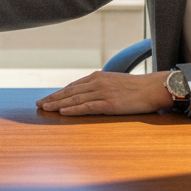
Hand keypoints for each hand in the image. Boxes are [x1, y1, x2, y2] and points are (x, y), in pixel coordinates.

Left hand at [36, 70, 171, 115]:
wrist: (153, 88)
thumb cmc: (135, 88)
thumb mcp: (114, 83)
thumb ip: (100, 87)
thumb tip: (88, 95)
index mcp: (97, 77)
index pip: (72, 86)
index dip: (58, 93)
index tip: (46, 99)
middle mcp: (97, 82)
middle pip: (69, 92)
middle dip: (52, 98)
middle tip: (38, 104)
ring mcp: (102, 93)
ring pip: (75, 99)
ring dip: (58, 104)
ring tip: (45, 108)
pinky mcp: (109, 104)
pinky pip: (88, 107)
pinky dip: (73, 110)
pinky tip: (63, 112)